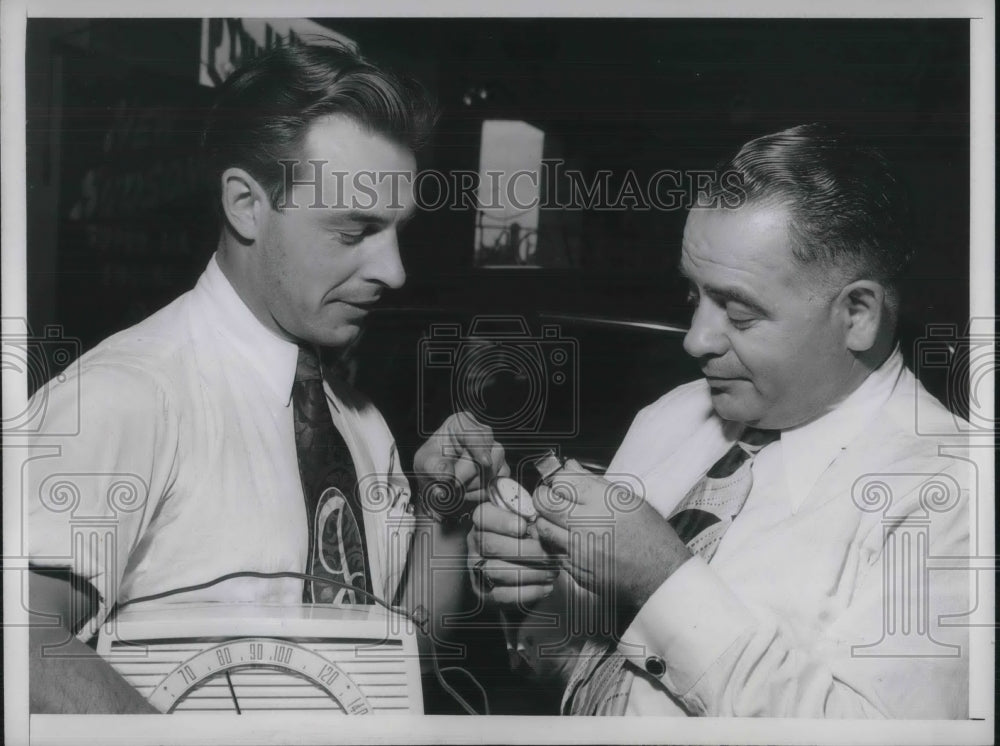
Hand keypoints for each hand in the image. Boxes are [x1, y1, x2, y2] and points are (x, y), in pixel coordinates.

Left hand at [413, 411, 509, 518]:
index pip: (475, 433)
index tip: (484, 462)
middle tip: (448, 485)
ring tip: (456, 487)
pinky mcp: (502, 470)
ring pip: (492, 474)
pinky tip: (468, 492)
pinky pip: (497, 485)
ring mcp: (496, 452)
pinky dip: (480, 494)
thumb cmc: (432, 466)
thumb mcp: (424, 463)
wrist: (439, 485)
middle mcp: (483, 434)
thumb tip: (446, 473)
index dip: (479, 448)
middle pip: (484, 458)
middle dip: (465, 477)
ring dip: (471, 487)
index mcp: (461, 424)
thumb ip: (433, 466)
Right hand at [468, 502, 559, 606]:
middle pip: (491, 545)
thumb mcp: (525, 518)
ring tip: (552, 571)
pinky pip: (503, 595)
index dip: (503, 521)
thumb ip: (529, 512)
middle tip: (549, 554)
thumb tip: (543, 508)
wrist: (520, 570)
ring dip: (530, 573)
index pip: (483, 515)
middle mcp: (475, 543)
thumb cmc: (526, 537)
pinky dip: (528, 592)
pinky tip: (546, 586)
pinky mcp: (484, 592)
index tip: (524, 526)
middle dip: (525, 551)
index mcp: (483, 520)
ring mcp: (476, 568)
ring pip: (497, 571)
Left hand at [533, 459, 691, 608]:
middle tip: (551, 498)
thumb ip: (593, 482)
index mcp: (603, 502)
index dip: (558, 479)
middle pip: (544, 503)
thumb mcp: (628, 500)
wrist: (661, 575)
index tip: (561, 482)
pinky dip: (556, 543)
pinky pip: (553, 552)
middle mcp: (588, 525)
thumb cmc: (650, 536)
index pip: (561, 481)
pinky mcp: (576, 571)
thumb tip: (570, 467)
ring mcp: (579, 551)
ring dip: (546, 520)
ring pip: (543, 528)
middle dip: (543, 497)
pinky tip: (570, 541)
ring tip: (558, 520)